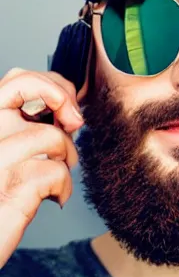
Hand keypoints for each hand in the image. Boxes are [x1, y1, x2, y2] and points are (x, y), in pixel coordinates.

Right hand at [0, 68, 83, 268]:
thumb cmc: (1, 196)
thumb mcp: (9, 153)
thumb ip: (29, 126)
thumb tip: (69, 110)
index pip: (16, 78)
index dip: (51, 84)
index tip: (68, 107)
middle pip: (25, 83)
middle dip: (61, 97)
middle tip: (74, 123)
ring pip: (52, 135)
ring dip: (67, 155)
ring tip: (57, 173)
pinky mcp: (10, 185)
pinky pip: (57, 171)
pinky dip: (64, 186)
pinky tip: (54, 198)